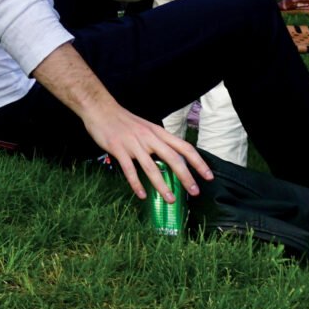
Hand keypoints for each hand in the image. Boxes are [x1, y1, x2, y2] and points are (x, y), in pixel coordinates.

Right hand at [84, 99, 212, 201]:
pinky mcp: (118, 149)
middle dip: (185, 176)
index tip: (208, 176)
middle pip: (172, 158)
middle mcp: (149, 138)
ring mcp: (133, 144)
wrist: (100, 109)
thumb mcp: (146, 127)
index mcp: (158, 132)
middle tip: (194, 192)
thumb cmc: (123, 120)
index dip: (198, 162)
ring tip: (170, 199)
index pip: (184, 147)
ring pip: (151, 168)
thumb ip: (158, 142)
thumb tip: (172, 159)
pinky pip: (129, 170)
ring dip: (162, 185)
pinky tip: (142, 195)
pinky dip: (136, 184)